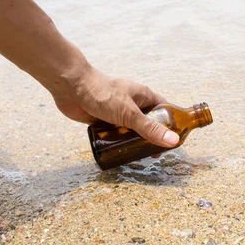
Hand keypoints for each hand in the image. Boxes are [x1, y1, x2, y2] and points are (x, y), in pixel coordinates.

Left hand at [51, 66, 179, 147]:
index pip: (163, 110)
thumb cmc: (102, 94)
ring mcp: (116, 111)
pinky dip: (117, 142)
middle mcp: (131, 103)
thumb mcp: (129, 114)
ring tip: (138, 157)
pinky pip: (114, 133)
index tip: (174, 140)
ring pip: (130, 129)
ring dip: (133, 141)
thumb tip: (173, 141)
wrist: (70, 87)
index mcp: (143, 96)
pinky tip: (119, 153)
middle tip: (154, 154)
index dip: (171, 123)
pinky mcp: (102, 119)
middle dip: (151, 137)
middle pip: (147, 122)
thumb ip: (150, 129)